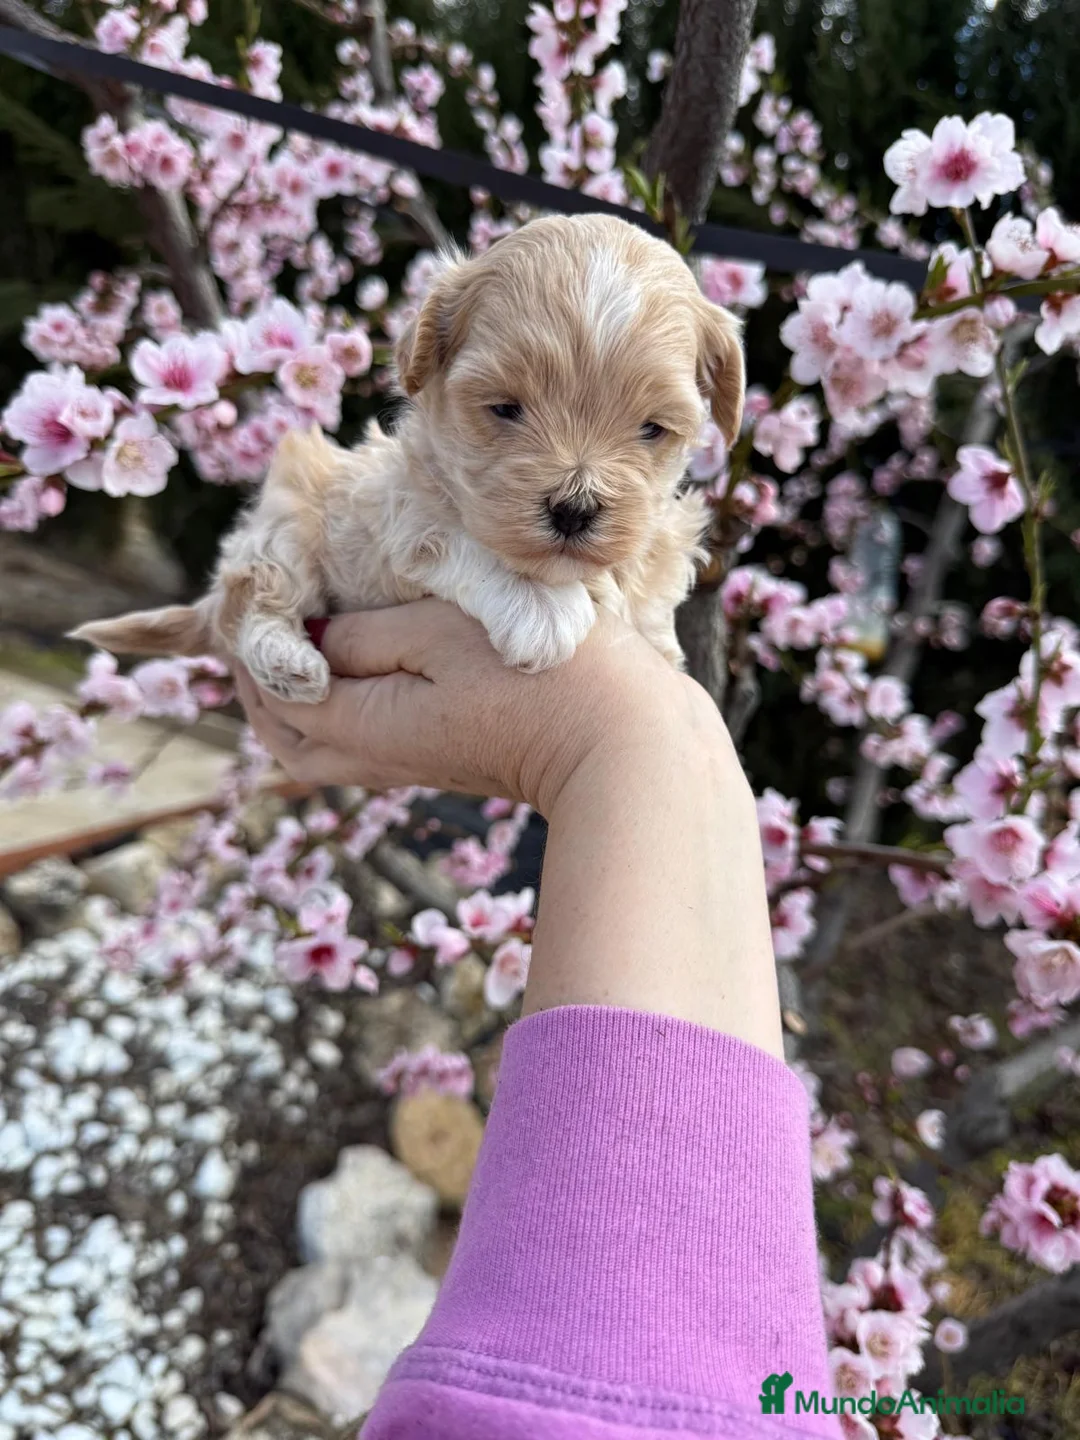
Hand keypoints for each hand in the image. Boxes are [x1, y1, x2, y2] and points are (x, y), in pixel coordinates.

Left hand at [233, 597, 729, 815]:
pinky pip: (360, 744)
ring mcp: (408, 764)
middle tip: (251, 633)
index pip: (274, 689)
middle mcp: (375, 757)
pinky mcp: (438, 760)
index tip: (248, 588)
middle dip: (255, 687)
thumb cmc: (532, 675)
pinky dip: (335, 709)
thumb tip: (308, 639)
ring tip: (296, 647)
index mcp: (363, 725)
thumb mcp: (435, 636)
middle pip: (285, 736)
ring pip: (320, 747)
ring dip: (293, 703)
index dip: (249, 643)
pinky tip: (356, 666)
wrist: (617, 743)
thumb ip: (361, 636)